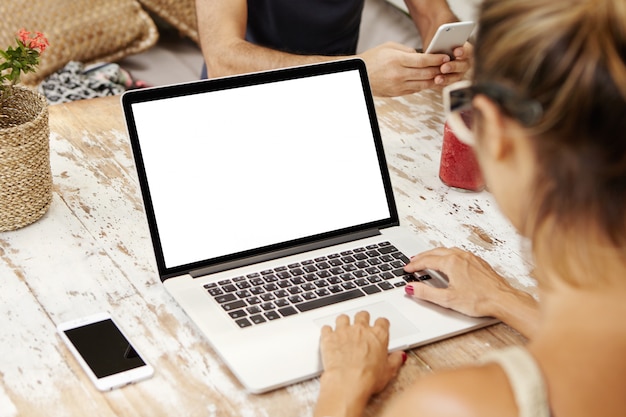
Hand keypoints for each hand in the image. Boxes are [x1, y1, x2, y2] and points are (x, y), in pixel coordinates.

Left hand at [314, 311, 404, 416]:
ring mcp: (344, 331)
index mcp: (378, 335)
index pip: (382, 321)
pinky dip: (327, 331)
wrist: (347, 381)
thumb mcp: (388, 372)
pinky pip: (326, 328)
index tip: (380, 327)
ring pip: (343, 318)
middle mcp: (361, 329)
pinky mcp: (329, 337)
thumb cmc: (367, 378)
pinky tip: (328, 336)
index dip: (381, 324)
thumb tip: (399, 356)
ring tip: (343, 330)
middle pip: (362, 315)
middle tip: (361, 327)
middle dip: (362, 319)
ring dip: (344, 322)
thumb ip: (394, 360)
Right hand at [358, 42, 450, 95]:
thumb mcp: (389, 47)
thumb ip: (407, 50)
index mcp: (397, 60)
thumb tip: (422, 55)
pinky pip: (415, 90)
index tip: (445, 58)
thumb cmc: (373, 59)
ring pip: (423, 84)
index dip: (437, 59)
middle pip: (426, 73)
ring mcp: (398, 86)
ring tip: (442, 75)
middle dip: (439, 69)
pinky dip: (424, 86)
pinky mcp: (397, 93)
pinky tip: (430, 81)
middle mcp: (399, 74)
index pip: (423, 60)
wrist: (359, 74)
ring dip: (434, 80)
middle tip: (448, 66)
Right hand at [403, 247, 517, 317]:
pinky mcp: (478, 262)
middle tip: (413, 262)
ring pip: (447, 250)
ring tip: (427, 259)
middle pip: (435, 252)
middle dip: (422, 256)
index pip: (426, 261)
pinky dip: (447, 255)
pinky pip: (458, 253)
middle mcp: (461, 256)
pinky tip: (448, 261)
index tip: (407, 269)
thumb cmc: (480, 300)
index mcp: (451, 263)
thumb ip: (426, 293)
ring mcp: (471, 258)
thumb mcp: (448, 299)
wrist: (503, 300)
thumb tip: (411, 288)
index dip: (414, 265)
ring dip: (434, 254)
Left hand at [434, 42, 472, 85]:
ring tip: (437, 79)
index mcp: (466, 50)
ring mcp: (460, 73)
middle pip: (463, 66)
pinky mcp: (452, 81)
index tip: (456, 51)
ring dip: (447, 78)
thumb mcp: (446, 43)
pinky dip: (442, 84)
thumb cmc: (444, 47)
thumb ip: (446, 43)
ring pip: (456, 77)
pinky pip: (448, 84)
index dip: (463, 52)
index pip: (468, 51)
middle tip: (444, 68)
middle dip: (453, 67)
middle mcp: (465, 63)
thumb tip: (441, 40)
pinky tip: (435, 83)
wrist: (438, 56)